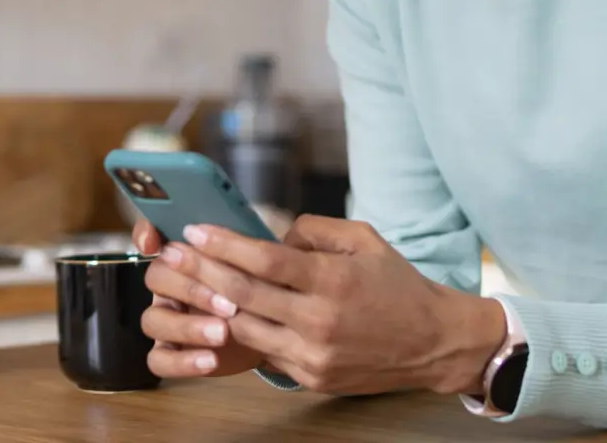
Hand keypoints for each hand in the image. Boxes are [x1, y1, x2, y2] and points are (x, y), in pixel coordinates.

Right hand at [132, 219, 263, 378]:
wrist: (271, 331)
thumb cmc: (263, 286)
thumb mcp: (264, 264)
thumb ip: (255, 248)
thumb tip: (279, 240)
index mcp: (184, 254)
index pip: (151, 235)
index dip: (146, 233)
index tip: (159, 242)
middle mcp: (168, 284)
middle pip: (157, 277)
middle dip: (192, 288)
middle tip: (229, 303)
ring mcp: (165, 318)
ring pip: (153, 320)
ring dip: (188, 326)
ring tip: (223, 333)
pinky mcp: (169, 353)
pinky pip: (158, 360)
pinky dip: (182, 361)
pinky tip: (211, 361)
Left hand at [174, 215, 508, 395]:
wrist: (433, 342)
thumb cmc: (397, 284)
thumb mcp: (363, 239)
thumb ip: (313, 230)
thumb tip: (272, 237)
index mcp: (332, 279)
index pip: (264, 260)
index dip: (224, 245)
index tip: (195, 230)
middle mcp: (320, 319)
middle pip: (243, 295)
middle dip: (201, 272)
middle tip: (172, 255)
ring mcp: (314, 354)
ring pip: (245, 328)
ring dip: (212, 306)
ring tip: (189, 284)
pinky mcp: (312, 376)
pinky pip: (265, 352)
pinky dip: (244, 332)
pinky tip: (225, 315)